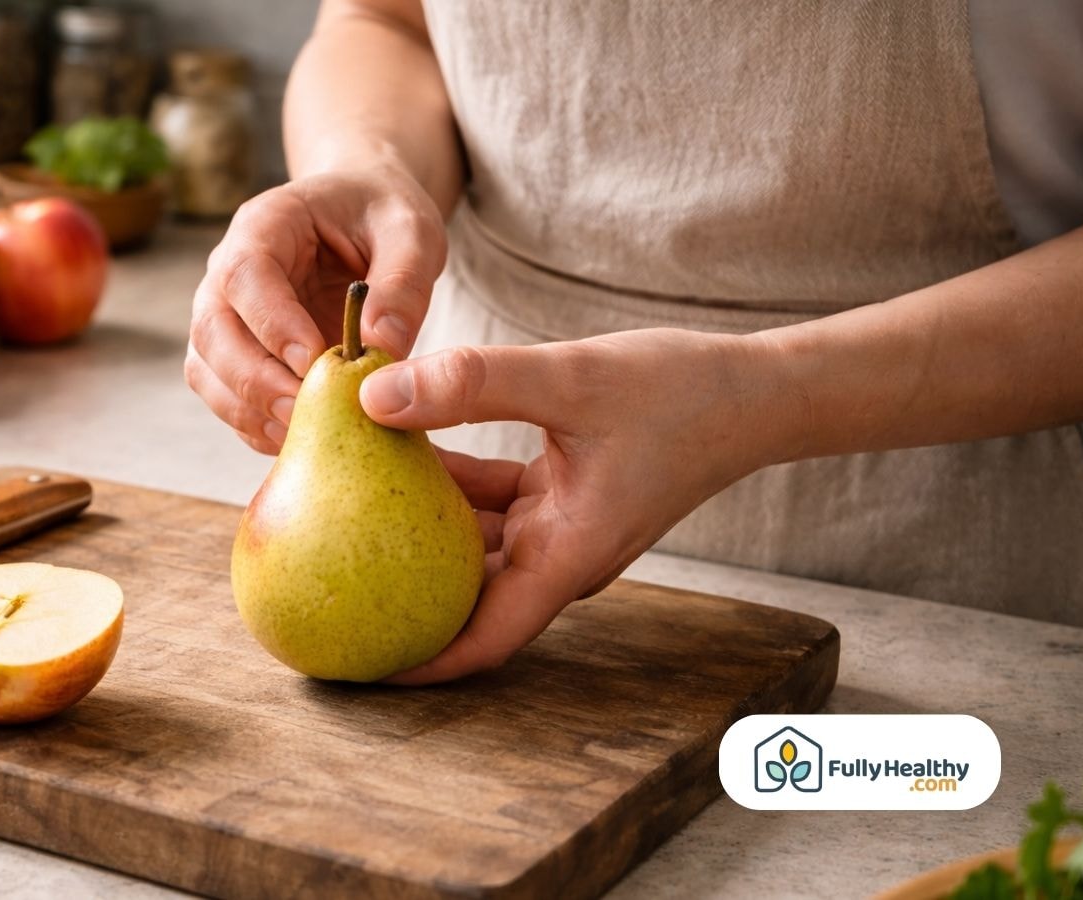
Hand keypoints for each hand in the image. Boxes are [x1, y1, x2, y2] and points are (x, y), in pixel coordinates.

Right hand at [185, 162, 446, 453]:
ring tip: (302, 433)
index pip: (245, 274)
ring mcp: (227, 316)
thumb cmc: (383, 216)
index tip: (312, 360)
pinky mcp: (237, 355)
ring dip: (247, 409)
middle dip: (253, 379)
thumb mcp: (411, 231)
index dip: (271, 322)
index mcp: (265, 225)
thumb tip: (382, 344)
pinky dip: (254, 425)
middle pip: (212, 330)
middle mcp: (229, 271)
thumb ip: (404, 282)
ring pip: (208, 370)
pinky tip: (296, 439)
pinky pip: (227, 398)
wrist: (364, 216)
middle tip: (304, 412)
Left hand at [358, 329, 792, 683]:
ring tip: (343, 507)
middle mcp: (556, 556)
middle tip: (327, 585)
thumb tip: (373, 395)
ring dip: (415, 525)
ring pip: (470, 542)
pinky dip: (448, 484)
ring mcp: (558, 528)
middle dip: (400, 595)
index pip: (481, 639)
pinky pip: (488, 503)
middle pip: (463, 597)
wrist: (755, 390)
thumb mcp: (570, 381)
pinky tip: (399, 445)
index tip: (355, 665)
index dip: (417, 663)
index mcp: (564, 559)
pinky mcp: (560, 496)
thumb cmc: (681, 393)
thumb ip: (472, 385)